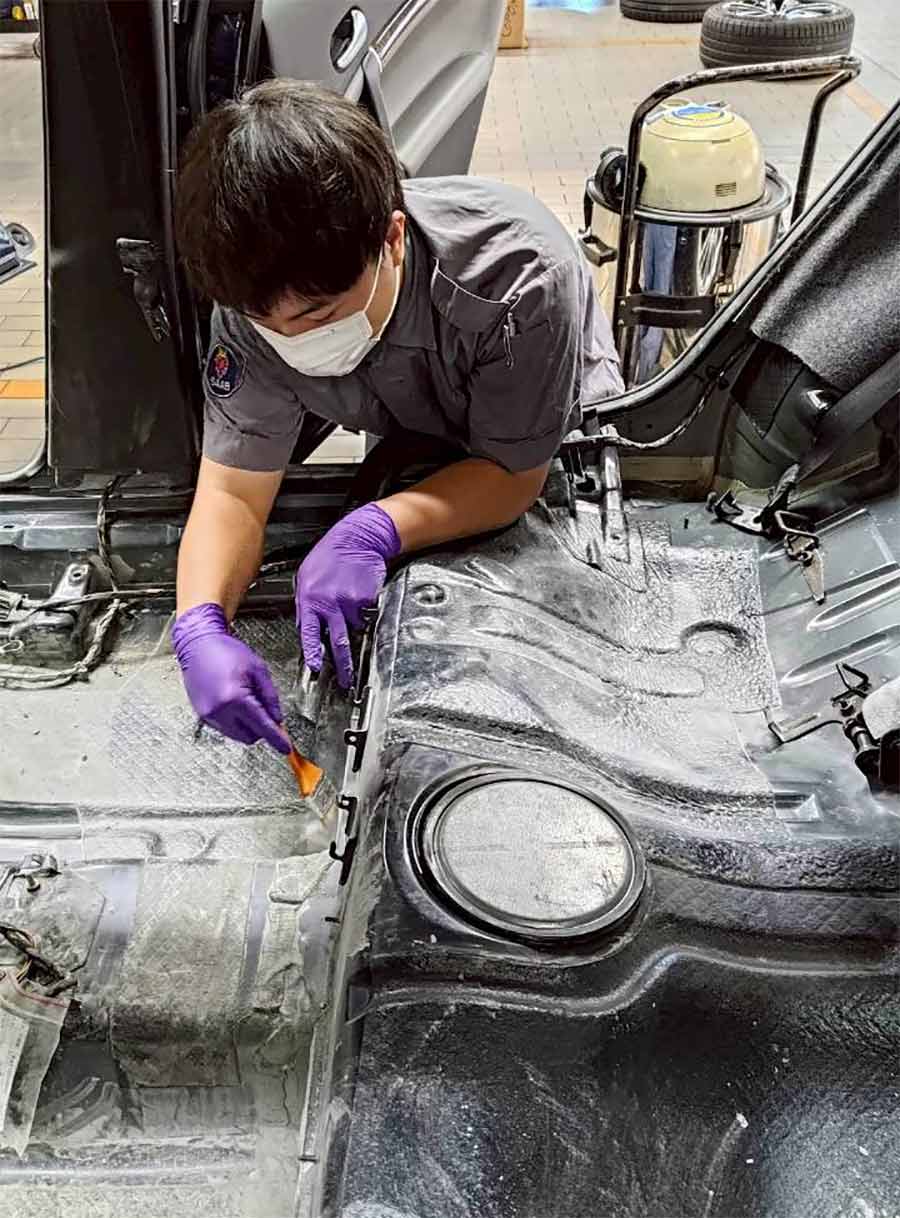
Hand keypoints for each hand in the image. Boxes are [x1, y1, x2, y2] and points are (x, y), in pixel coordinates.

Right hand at [172, 602, 289, 753]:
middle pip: (250, 737)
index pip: (262, 727)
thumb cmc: (227, 652)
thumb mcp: (258, 669)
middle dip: (261, 728)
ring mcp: (208, 715)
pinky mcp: (202, 715)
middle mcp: (219, 711)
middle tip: (264, 707)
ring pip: (237, 735)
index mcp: (236, 699)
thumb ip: (270, 697)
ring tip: (246, 699)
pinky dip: (234, 721)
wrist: (198, 645)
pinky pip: (225, 728)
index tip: (286, 749)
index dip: (277, 739)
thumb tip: (278, 719)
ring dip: (247, 725)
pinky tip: (234, 701)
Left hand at [296, 502, 400, 687]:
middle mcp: (329, 603)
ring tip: (351, 603)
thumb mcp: (306, 578)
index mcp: (310, 600)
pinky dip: (364, 609)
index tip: (315, 668)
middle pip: (337, 642)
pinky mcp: (367, 600)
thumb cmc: (330, 556)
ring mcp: (350, 603)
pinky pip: (366, 614)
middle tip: (345, 681)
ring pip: (354, 627)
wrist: (356, 538)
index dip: (313, 653)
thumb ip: (306, 604)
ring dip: (353, 622)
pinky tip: (359, 593)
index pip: (310, 634)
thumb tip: (306, 627)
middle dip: (342, 664)